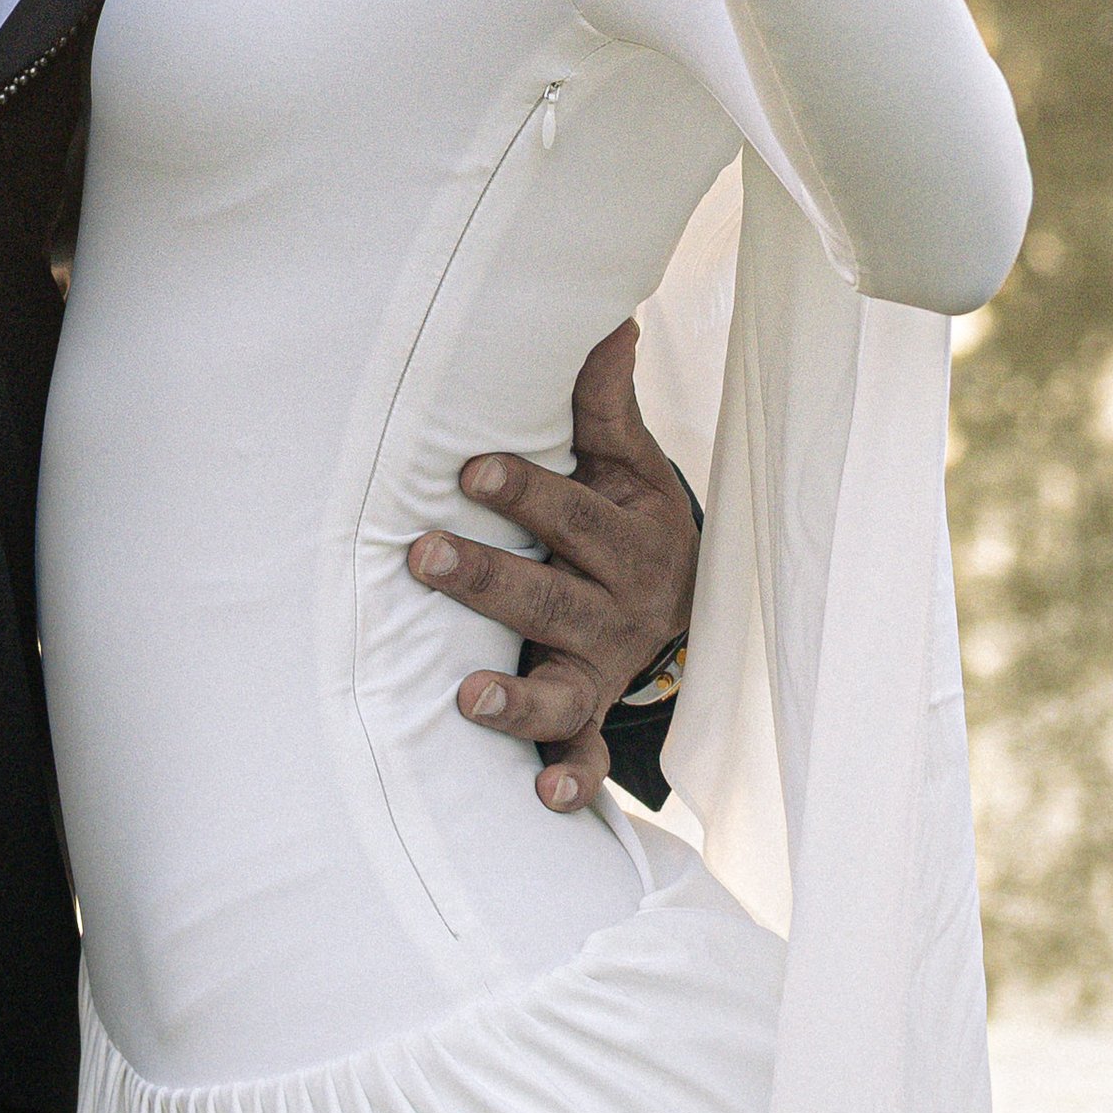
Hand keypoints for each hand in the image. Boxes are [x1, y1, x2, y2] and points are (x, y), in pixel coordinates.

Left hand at [407, 322, 698, 810]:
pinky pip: (586, 763)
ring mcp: (607, 675)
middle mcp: (622, 613)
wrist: (689, 615)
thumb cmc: (631, 521)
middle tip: (422, 558)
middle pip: (552, 600)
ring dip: (517, 699)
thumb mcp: (631, 467)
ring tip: (465, 697)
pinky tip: (540, 795)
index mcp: (633, 540)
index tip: (469, 472)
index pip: (576, 516)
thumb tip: (608, 317)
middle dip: (488, 582)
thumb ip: (604, 405)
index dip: (525, 493)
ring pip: (563, 690)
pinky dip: (567, 783)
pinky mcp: (594, 724)